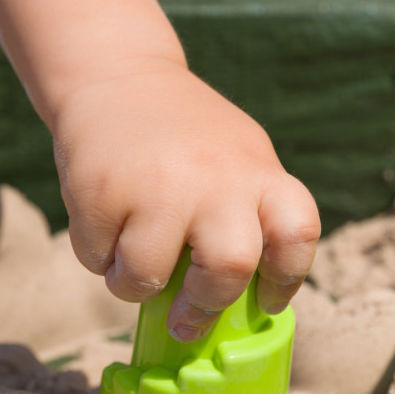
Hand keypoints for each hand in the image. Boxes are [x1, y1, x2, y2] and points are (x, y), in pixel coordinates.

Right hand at [52, 65, 319, 342]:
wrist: (118, 76)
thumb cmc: (190, 140)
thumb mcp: (239, 161)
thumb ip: (251, 217)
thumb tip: (245, 304)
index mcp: (261, 174)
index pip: (297, 235)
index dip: (286, 279)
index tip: (266, 300)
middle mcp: (216, 179)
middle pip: (230, 268)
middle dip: (206, 304)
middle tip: (188, 317)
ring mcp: (156, 185)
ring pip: (147, 277)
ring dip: (134, 286)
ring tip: (132, 261)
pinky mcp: (100, 190)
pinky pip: (97, 259)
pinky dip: (98, 256)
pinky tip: (107, 222)